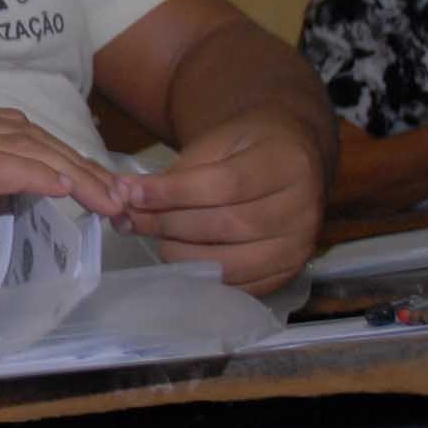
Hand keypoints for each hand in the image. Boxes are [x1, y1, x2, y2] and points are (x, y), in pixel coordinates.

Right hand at [0, 106, 130, 302]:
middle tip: (117, 197)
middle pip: (24, 133)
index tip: (100, 185)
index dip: (62, 152)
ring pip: (18, 147)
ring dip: (72, 174)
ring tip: (107, 202)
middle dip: (77, 163)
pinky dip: (37, 176)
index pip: (14, 127)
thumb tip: (38, 189)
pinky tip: (66, 194)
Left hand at [121, 104, 325, 292]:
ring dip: (178, 251)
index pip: (226, 184)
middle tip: (130, 217)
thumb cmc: (246, 148)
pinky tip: (176, 253)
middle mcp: (303, 208)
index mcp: (288, 163)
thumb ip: (177, 172)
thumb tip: (124, 196)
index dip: (174, 192)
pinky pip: (238, 284)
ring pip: (230, 261)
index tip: (131, 193)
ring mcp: (299, 246)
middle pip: (227, 225)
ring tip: (151, 234)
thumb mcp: (216, 142)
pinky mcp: (288, 273)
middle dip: (168, 224)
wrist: (288, 160)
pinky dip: (200, 273)